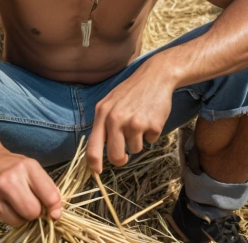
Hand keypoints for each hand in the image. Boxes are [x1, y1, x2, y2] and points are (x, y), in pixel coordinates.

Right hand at [0, 145, 61, 226]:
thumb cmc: (10, 165)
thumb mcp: (31, 168)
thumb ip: (47, 188)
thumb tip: (56, 213)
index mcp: (26, 167)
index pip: (49, 196)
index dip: (53, 207)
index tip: (51, 209)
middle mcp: (8, 180)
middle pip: (32, 212)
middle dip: (34, 211)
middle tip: (28, 202)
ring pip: (17, 222)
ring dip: (18, 216)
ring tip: (13, 202)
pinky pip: (1, 221)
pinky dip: (3, 215)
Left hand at [86, 57, 173, 173]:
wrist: (155, 77)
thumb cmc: (131, 91)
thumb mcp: (110, 102)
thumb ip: (103, 123)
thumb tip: (96, 151)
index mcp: (102, 113)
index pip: (92, 146)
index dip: (94, 164)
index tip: (97, 171)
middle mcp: (116, 119)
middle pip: (115, 156)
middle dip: (121, 159)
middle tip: (126, 154)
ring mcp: (134, 123)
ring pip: (135, 150)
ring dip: (138, 141)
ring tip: (140, 121)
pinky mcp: (152, 125)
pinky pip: (150, 142)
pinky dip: (151, 134)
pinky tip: (150, 118)